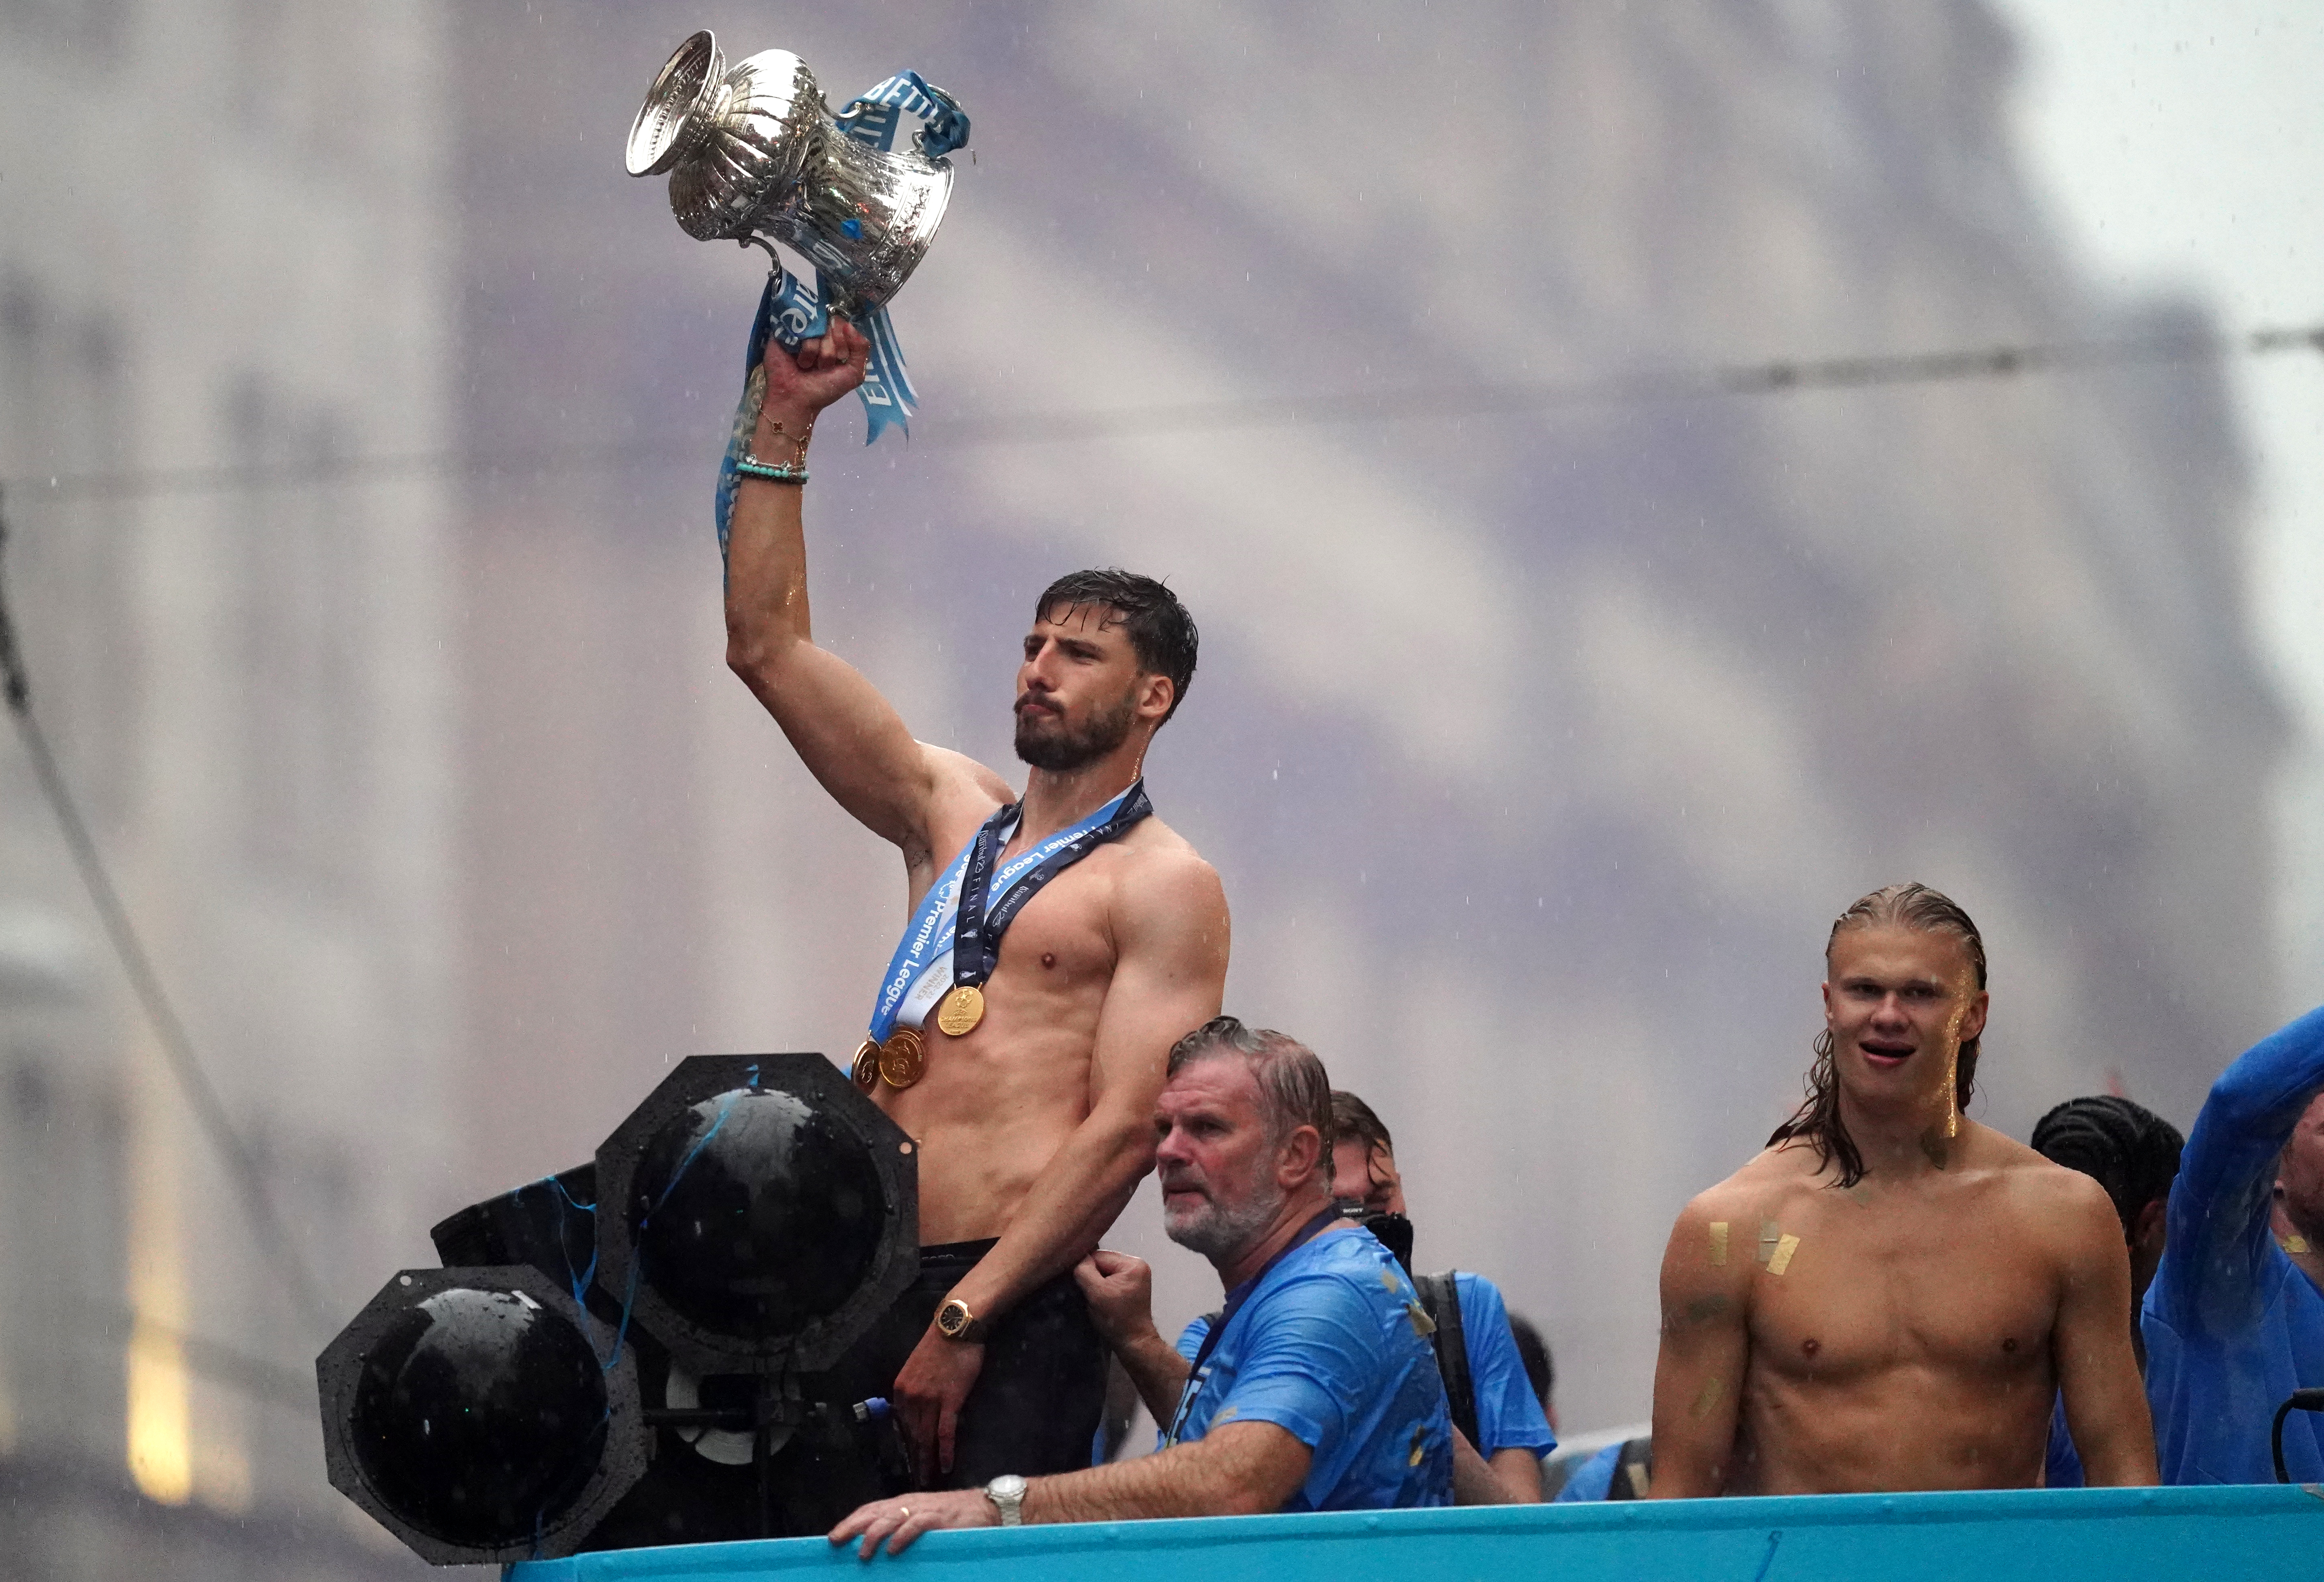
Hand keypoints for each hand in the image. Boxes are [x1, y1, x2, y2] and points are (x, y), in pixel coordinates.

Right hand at [758, 317, 869, 435]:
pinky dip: (804, 348)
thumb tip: (849, 325)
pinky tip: (798, 360)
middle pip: (832, 323)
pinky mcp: (785, 331)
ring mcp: (802, 330)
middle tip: (822, 366)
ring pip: (817, 327)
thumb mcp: (853, 373)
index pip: (844, 324)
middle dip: (831, 349)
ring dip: (816, 351)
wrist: (796, 399)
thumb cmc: (824, 388)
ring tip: (807, 365)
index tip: (839, 359)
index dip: (844, 341)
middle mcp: (818, 332)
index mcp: (835, 339)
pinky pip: (801, 327)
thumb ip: (861, 349)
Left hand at [828, 1487, 995, 1557]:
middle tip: (836, 1541)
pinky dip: (902, 1536)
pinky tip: (892, 1549)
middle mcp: (909, 1504)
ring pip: (891, 1518)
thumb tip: (878, 1547)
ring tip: (862, 1552)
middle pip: (874, 1512)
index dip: (851, 1521)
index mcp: (903, 1504)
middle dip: (853, 1526)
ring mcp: (923, 1510)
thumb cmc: (951, 1517)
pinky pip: (916, 1526)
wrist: (984, 1507)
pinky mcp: (939, 1519)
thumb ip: (902, 1528)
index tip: (834, 1536)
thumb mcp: (922, 1519)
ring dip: (874, 1534)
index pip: (870, 1509)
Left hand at [893, 1323, 984, 1478]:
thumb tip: (917, 1409)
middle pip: (912, 1436)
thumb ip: (915, 1389)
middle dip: (914, 1461)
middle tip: (917, 1480)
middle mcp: (911, 1398)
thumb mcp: (917, 1367)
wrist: (955, 1328)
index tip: (909, 1462)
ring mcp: (929, 1401)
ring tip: (928, 1480)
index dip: (906, 1446)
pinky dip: (945, 1452)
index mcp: (901, 1390)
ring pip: (926, 1438)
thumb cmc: (940, 1345)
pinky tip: (945, 1466)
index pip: (902, 1425)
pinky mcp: (950, 1401)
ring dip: (927, 1462)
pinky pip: (945, 1432)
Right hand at [1072, 1249, 1154, 1349]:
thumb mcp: (1096, 1293)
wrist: (1133, 1342)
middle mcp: (1137, 1265)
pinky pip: (1111, 1278)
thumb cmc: (1116, 1319)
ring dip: (1097, 1282)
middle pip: (1102, 1262)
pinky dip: (1103, 1286)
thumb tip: (1077, 1257)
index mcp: (1133, 1264)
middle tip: (1089, 1293)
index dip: (1086, 1270)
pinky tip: (1102, 1298)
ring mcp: (1136, 1275)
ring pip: (1105, 1271)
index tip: (1081, 1286)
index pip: (1098, 1256)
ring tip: (1095, 1297)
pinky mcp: (1132, 1285)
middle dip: (1092, 1276)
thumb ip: (1084, 1271)